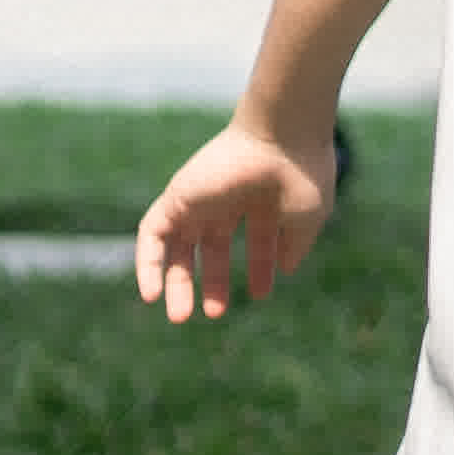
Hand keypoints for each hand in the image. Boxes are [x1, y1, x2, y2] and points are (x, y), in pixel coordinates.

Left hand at [137, 123, 335, 322]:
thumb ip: (293, 246)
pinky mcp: (176, 197)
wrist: (282, 138)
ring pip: (179, 246)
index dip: (258, 270)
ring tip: (180, 316)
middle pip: (211, 248)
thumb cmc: (302, 175)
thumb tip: (284, 271)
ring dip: (176, 281)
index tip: (260, 295)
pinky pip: (152, 234)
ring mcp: (200, 199)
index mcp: (262, 201)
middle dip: (211, 282)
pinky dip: (148, 263)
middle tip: (212, 314)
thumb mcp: (305, 219)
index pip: (255, 242)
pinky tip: (152, 293)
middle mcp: (229, 200)